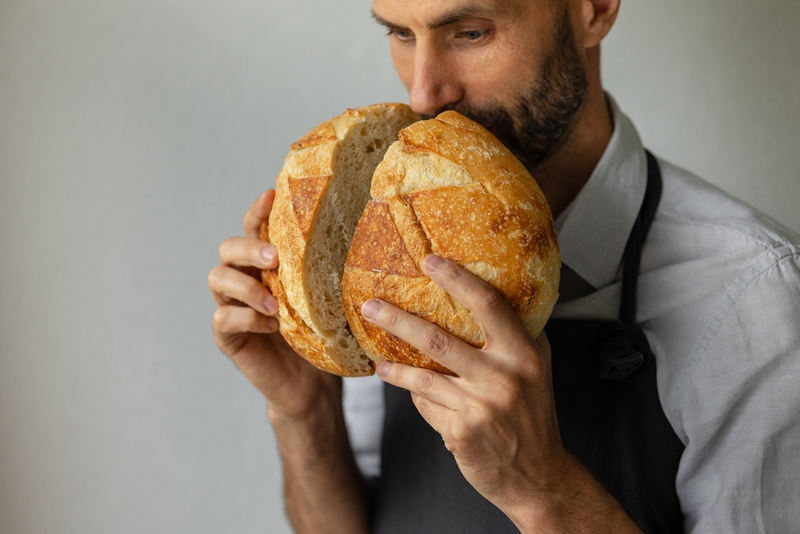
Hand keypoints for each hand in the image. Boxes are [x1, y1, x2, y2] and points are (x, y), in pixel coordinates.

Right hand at [209, 190, 338, 420]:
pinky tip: (272, 325)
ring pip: (218, 278)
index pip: (255, 228)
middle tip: (275, 258)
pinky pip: (223, 318)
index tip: (271, 196)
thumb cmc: (322, 335)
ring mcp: (231, 306)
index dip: (258, 211)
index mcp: (265, 264)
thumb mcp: (328, 299)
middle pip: (228, 248)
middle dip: (249, 248)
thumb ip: (329, 272)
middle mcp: (244, 278)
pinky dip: (247, 318)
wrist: (311, 384)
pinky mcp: (227, 336)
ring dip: (247, 286)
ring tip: (275, 303)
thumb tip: (367, 236)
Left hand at [360, 254, 585, 527]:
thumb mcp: (536, 369)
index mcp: (524, 354)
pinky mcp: (461, 433)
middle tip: (369, 305)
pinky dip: (417, 397)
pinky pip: (427, 405)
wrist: (539, 476)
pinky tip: (409, 392)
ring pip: (423, 377)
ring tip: (377, 358)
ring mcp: (480, 407)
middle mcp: (504, 377)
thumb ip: (514, 335)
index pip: (488, 305)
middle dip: (397, 320)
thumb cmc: (532, 414)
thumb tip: (479, 293)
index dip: (457, 280)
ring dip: (394, 366)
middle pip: (439, 339)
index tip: (429, 261)